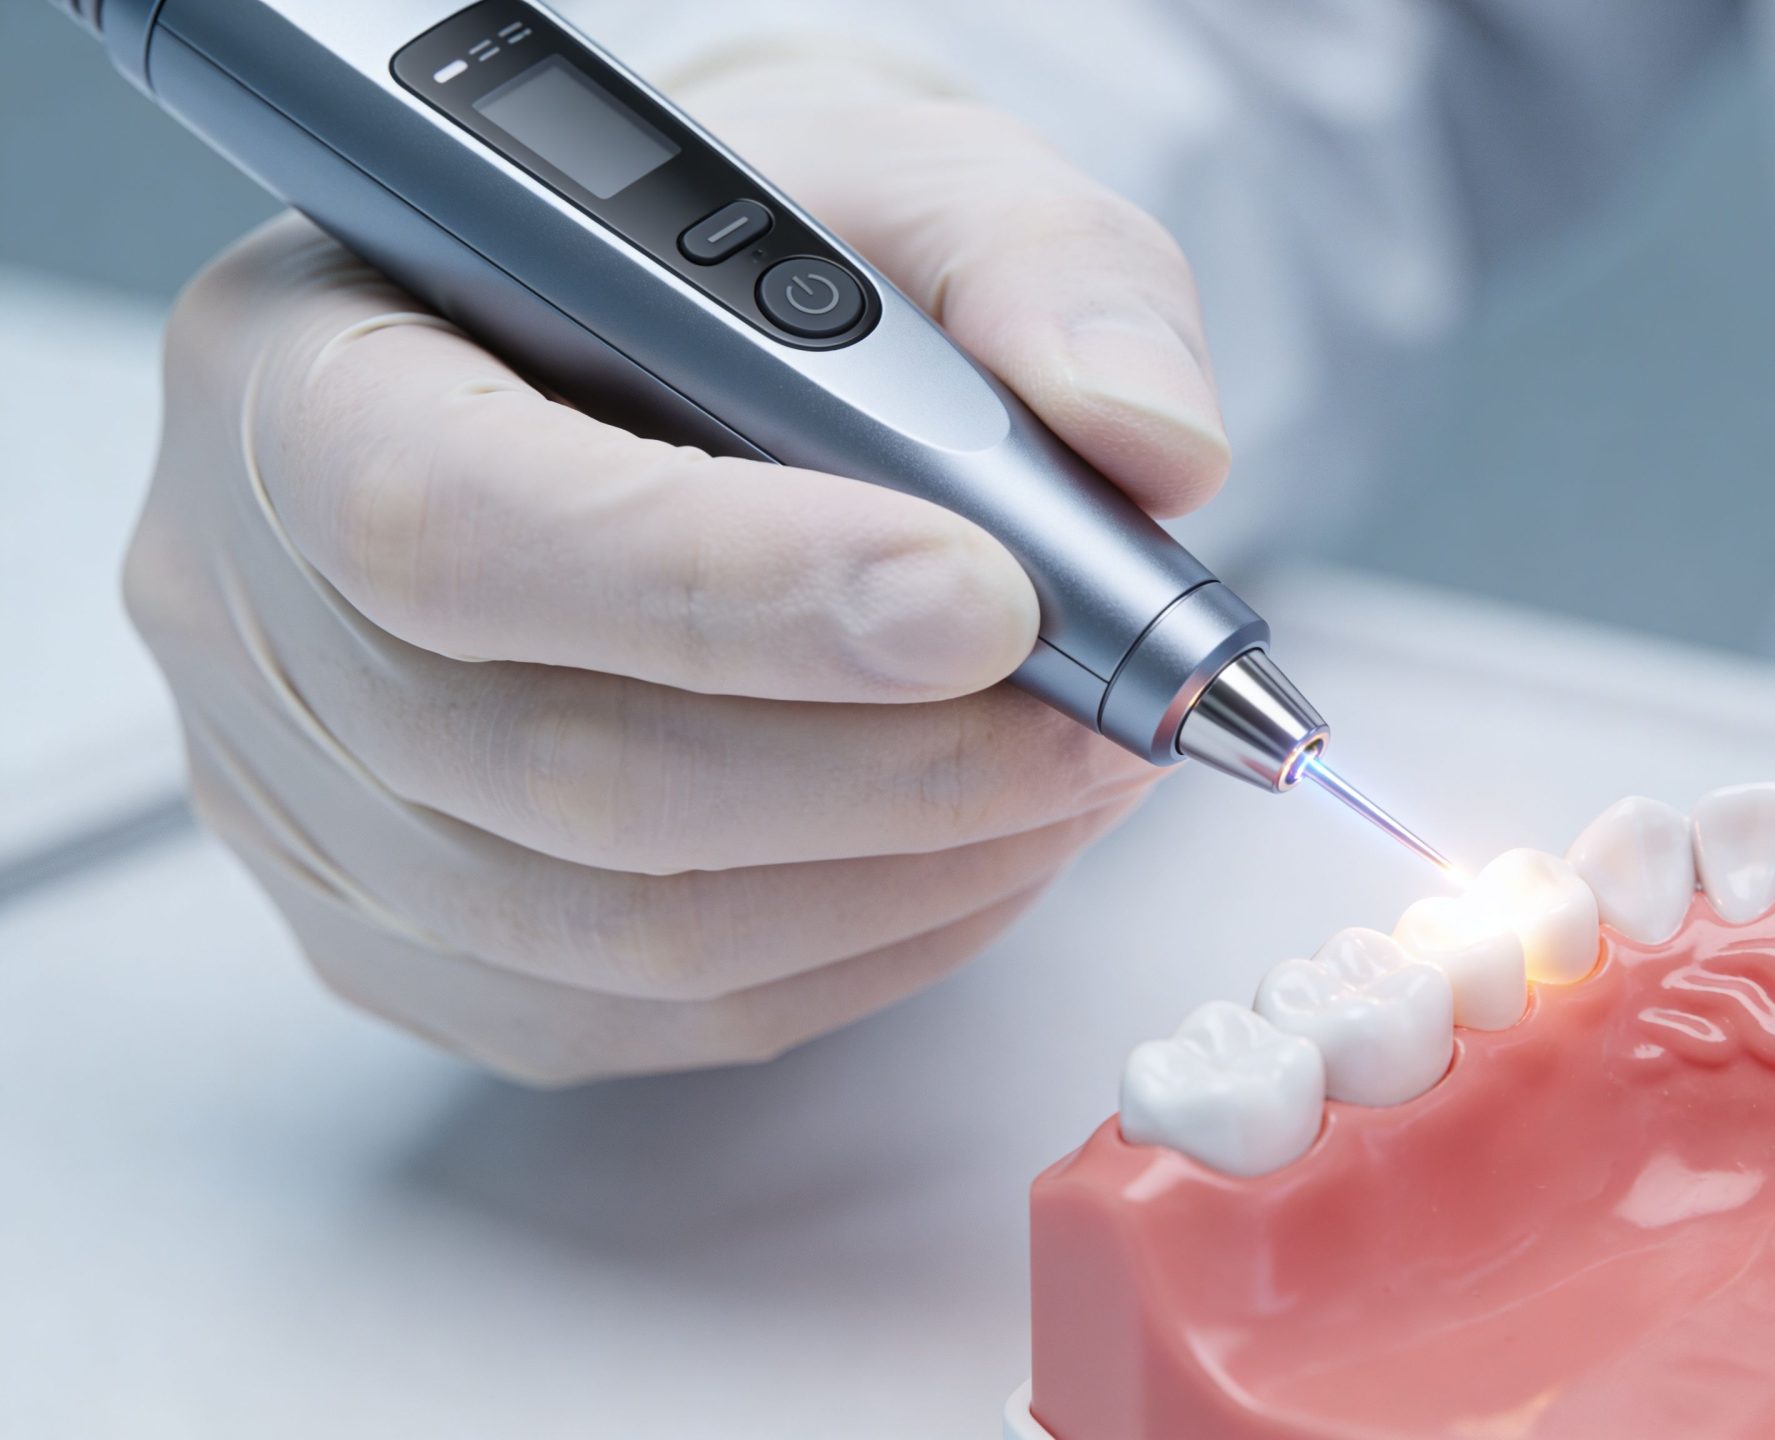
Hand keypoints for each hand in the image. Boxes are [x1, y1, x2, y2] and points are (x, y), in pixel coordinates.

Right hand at [126, 54, 1227, 1081]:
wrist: (659, 356)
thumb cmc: (738, 264)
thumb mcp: (890, 172)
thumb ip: (1030, 264)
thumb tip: (1144, 440)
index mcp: (301, 364)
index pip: (455, 521)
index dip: (726, 587)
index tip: (984, 596)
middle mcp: (256, 607)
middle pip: (557, 771)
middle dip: (887, 767)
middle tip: (1098, 720)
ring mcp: (320, 811)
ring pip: (625, 933)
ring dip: (909, 872)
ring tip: (1077, 775)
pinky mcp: (420, 946)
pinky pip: (661, 1016)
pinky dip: (866, 947)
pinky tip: (982, 851)